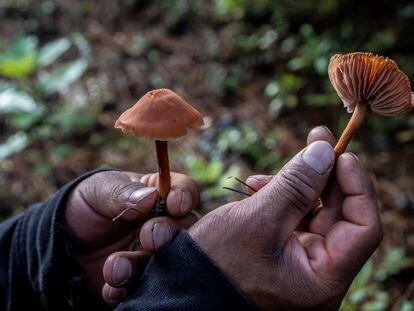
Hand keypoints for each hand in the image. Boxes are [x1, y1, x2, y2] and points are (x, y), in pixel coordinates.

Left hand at [63, 171, 199, 304]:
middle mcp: (165, 224)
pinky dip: (129, 289)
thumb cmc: (87, 204)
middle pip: (184, 227)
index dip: (184, 197)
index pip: (184, 191)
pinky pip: (147, 287)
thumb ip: (123, 193)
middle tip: (149, 239)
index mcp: (159, 195)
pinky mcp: (143, 279)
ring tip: (114, 267)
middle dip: (167, 233)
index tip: (175, 204)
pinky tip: (111, 287)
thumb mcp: (98, 190)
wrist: (64, 241)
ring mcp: (156, 254)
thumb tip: (150, 197)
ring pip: (168, 261)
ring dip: (143, 265)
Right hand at [189, 126, 382, 309]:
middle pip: (339, 215)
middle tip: (314, 139)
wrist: (186, 286)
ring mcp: (301, 263)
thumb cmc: (217, 263)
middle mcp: (318, 273)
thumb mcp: (258, 218)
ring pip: (315, 212)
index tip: (339, 153)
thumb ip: (296, 184)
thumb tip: (325, 150)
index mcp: (322, 279)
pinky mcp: (284, 253)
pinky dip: (280, 198)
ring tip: (261, 177)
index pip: (363, 228)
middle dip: (322, 175)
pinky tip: (256, 187)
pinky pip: (294, 218)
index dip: (356, 186)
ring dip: (295, 185)